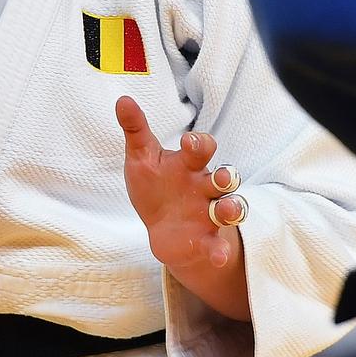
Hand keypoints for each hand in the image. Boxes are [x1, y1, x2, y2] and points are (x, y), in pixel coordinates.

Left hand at [118, 97, 243, 272]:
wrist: (162, 226)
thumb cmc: (154, 184)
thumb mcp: (142, 157)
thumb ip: (135, 130)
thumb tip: (122, 100)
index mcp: (189, 164)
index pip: (202, 147)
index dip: (199, 143)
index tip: (188, 143)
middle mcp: (206, 186)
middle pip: (226, 177)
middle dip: (227, 176)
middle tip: (222, 177)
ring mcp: (210, 213)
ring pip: (231, 207)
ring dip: (232, 208)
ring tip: (225, 211)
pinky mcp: (207, 240)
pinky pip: (219, 245)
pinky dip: (220, 251)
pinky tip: (217, 256)